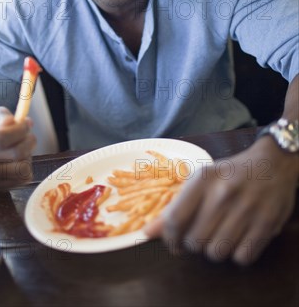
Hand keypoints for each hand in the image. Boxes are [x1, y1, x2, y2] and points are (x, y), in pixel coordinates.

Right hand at [0, 107, 36, 188]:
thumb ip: (5, 116)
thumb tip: (16, 123)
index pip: (0, 137)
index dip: (20, 129)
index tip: (26, 124)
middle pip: (16, 154)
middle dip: (29, 141)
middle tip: (29, 136)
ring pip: (23, 167)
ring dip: (28, 155)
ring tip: (22, 148)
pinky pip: (25, 178)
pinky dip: (28, 166)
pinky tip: (19, 160)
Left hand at [145, 137, 298, 264]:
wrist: (274, 163)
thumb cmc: (232, 173)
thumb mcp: (202, 180)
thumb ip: (175, 207)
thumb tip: (146, 233)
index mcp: (203, 178)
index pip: (174, 219)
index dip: (170, 239)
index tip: (175, 243)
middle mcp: (222, 193)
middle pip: (194, 241)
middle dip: (194, 244)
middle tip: (202, 236)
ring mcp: (246, 208)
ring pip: (217, 252)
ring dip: (216, 250)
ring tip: (221, 236)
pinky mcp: (266, 223)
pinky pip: (242, 257)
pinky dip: (238, 254)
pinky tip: (240, 239)